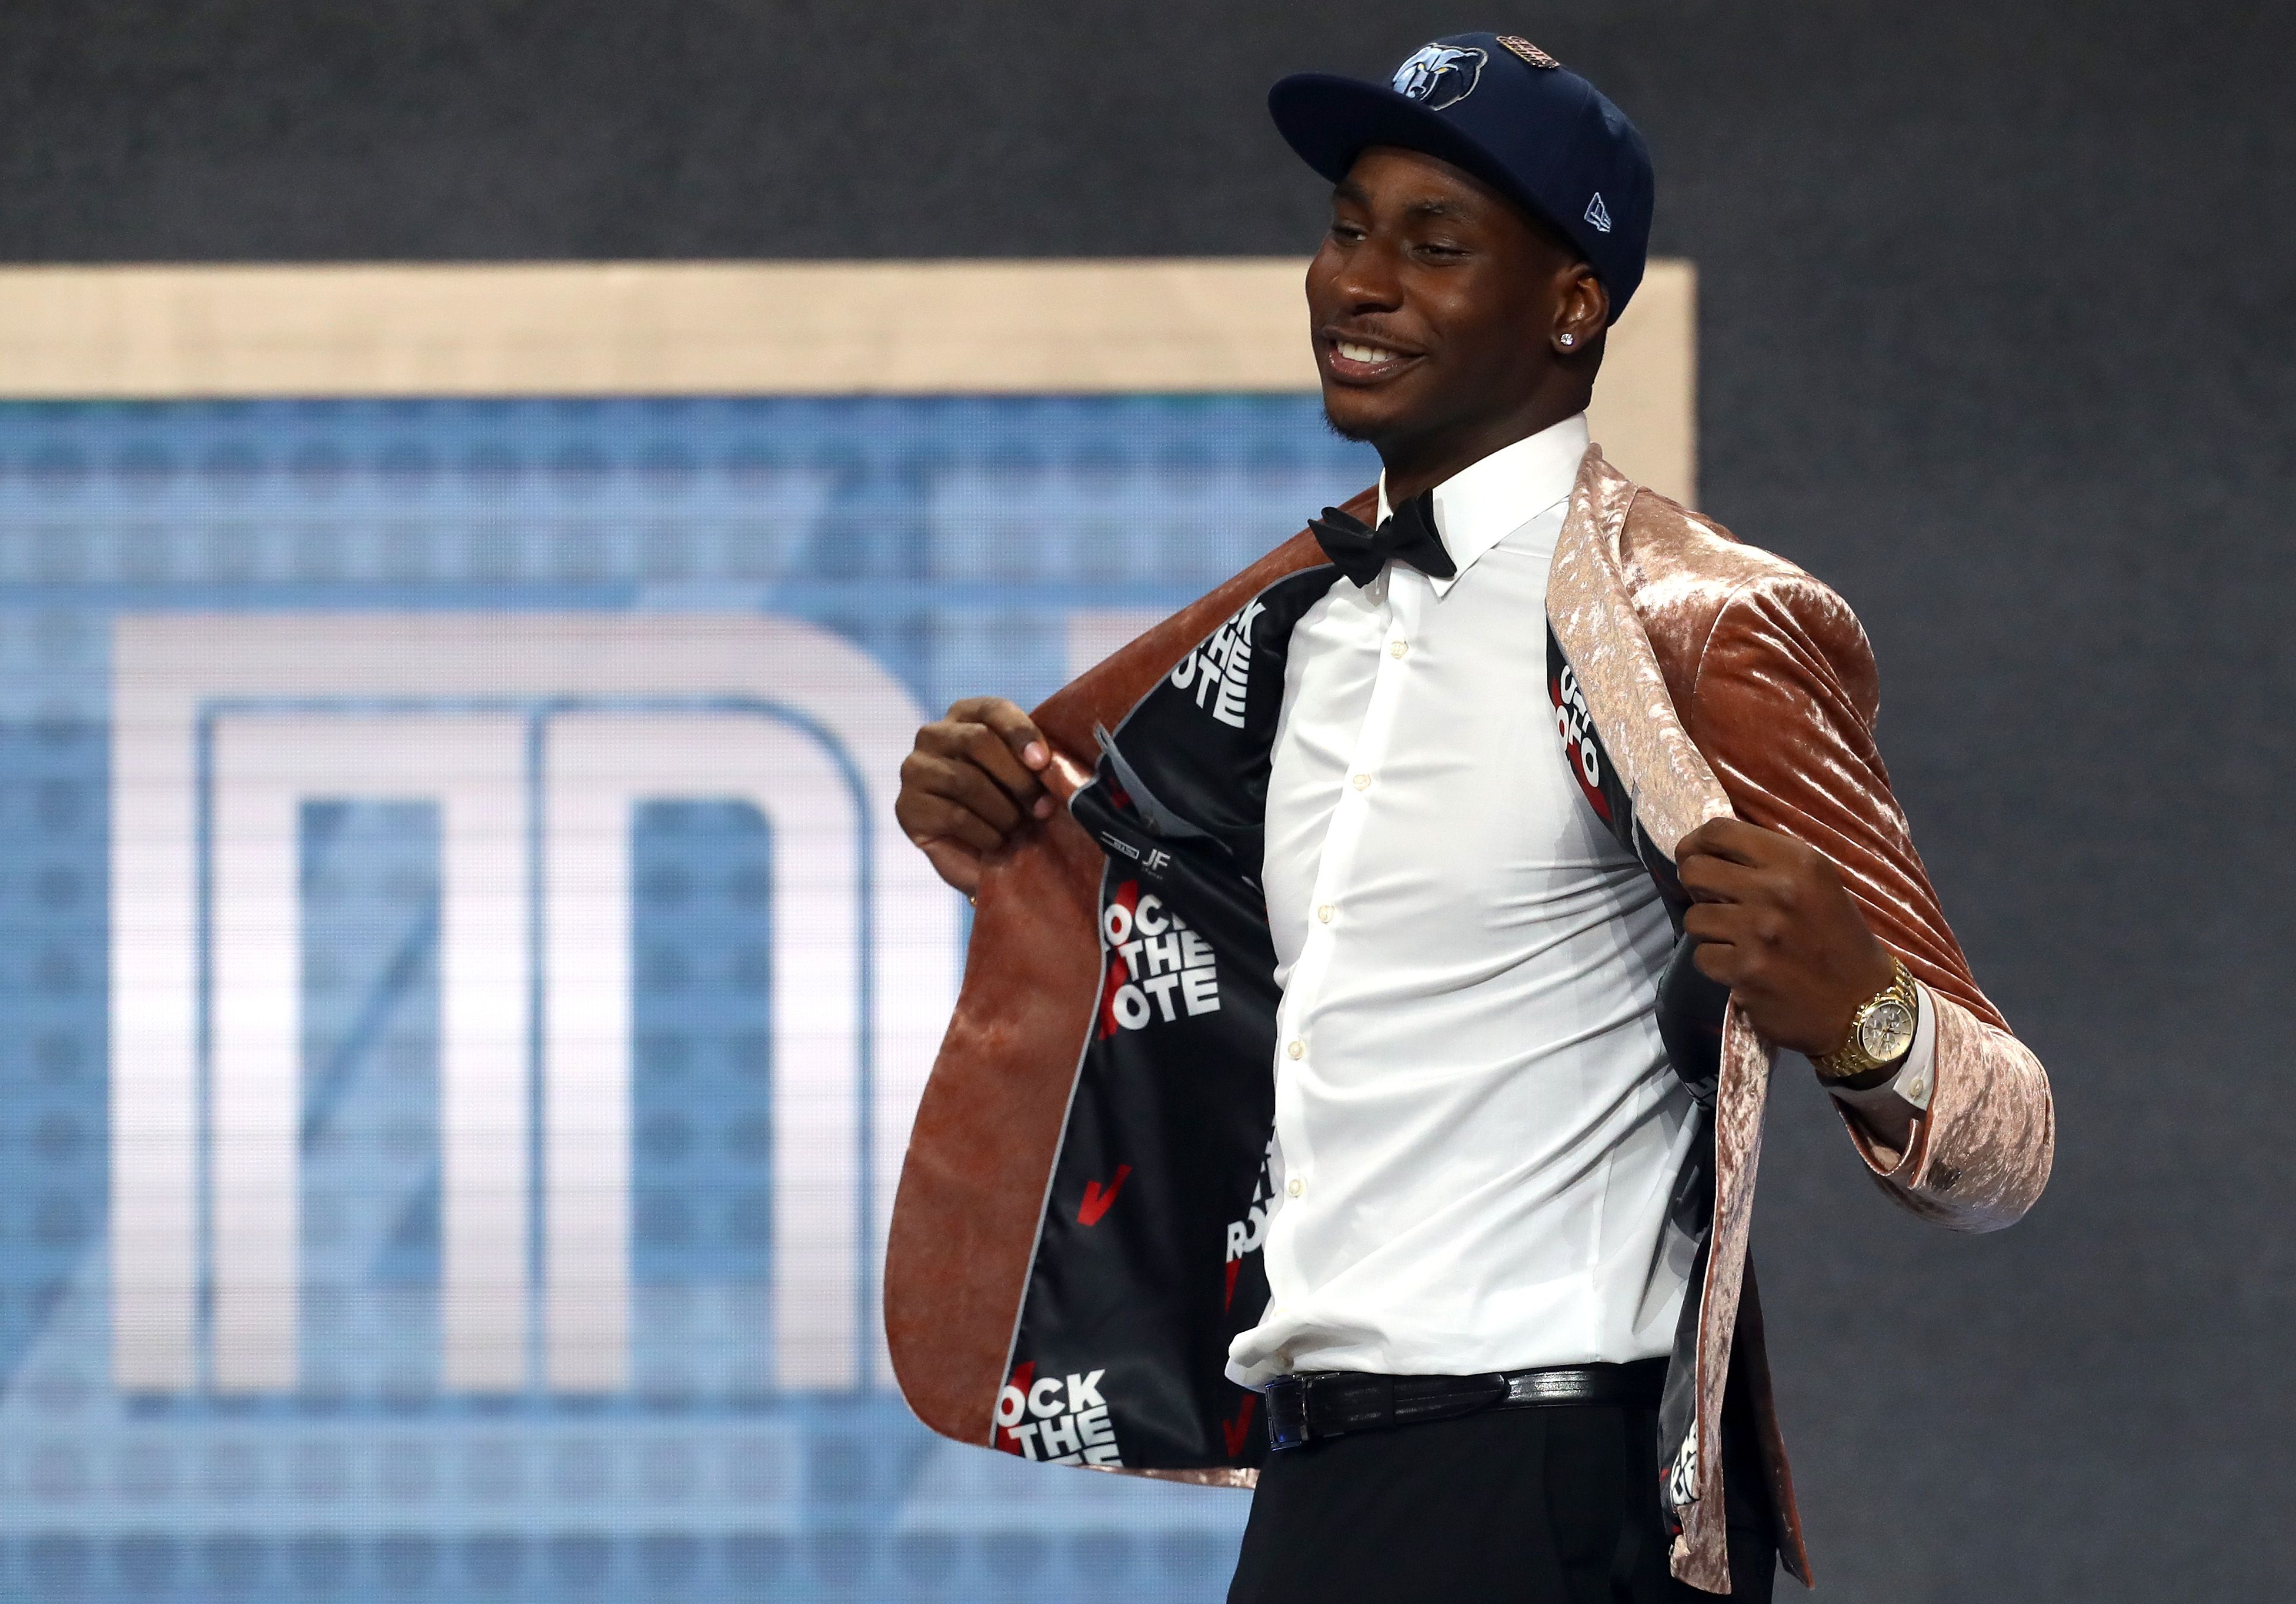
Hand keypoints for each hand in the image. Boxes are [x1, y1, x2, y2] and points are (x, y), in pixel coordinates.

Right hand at [895, 696, 1056, 896]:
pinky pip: (954, 815)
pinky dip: (985, 834)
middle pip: (977, 740)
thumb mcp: (1029, 778)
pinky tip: (995, 842)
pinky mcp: (907, 808)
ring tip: (1016, 828)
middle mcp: (933, 735)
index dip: (1021, 732)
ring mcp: (915, 770)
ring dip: (1003, 811)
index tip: (1042, 762)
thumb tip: (1054, 763)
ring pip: (966, 781)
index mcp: (966, 716)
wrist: (984, 860)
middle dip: (1017, 778)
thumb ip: (1038, 761)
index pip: (993, 710)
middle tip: (1042, 807)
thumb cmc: (1012, 808)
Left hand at [1675, 817, 1894, 1056]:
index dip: (1695, 843)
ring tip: (1738, 939)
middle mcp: (1778, 890)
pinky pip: (1702, 956)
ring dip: (1709, 931)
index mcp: (1798, 861)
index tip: (1694, 857)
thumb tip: (1706, 847)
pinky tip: (1743, 967)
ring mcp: (1759, 932)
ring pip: (1694, 918)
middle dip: (1696, 887)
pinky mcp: (1746, 971)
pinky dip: (1717, 964)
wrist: (1863, 1004)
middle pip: (1694, 871)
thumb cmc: (1838, 939)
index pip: (1719, 831)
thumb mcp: (1817, 883)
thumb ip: (1769, 861)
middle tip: (1715, 901)